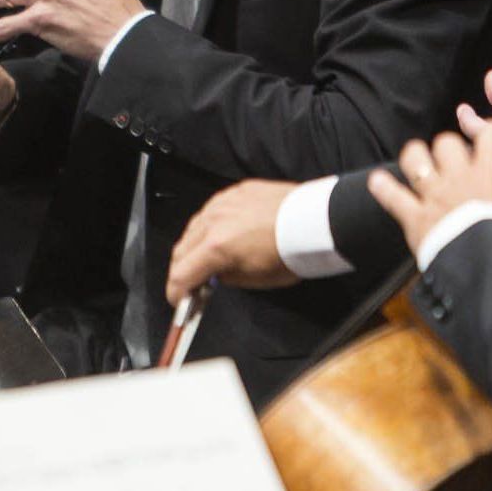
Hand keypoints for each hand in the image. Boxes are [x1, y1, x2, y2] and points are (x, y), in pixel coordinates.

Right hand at [167, 178, 299, 302]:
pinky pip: (212, 210)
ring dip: (193, 245)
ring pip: (194, 226)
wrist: (315, 222)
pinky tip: (219, 234)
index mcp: (217, 247)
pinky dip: (209, 225)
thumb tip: (216, 275)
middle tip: (188, 283)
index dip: (176, 291)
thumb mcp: (257, 280)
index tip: (177, 300)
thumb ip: (228, 277)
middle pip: (181, 249)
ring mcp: (223, 202)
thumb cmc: (292, 253)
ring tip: (204, 259)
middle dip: (181, 269)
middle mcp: (213, 221)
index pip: (182, 273)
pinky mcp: (236, 191)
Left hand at [365, 122, 491, 259]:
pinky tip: (377, 181)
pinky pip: (393, 196)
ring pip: (415, 160)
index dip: (489, 133)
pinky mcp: (415, 215)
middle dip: (449, 148)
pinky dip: (384, 189)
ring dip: (415, 158)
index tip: (491, 140)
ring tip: (418, 161)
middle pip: (446, 142)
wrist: (486, 262)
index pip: (489, 134)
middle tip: (454, 160)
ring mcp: (434, 194)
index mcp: (490, 171)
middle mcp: (458, 175)